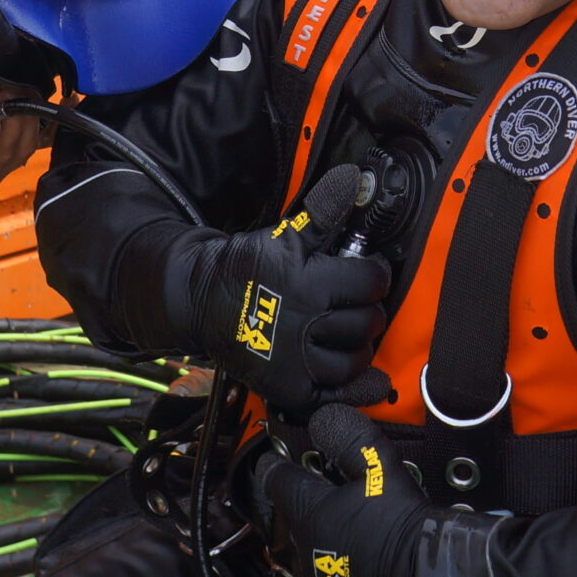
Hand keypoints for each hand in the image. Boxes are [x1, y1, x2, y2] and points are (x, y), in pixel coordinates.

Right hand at [169, 165, 390, 412]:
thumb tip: (351, 180)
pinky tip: (365, 380)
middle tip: (361, 305)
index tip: (371, 274)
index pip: (369, 282)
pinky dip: (354, 390)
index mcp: (308, 282)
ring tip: (353, 335)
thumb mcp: (285, 234)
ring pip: (354, 360)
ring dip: (361, 346)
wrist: (200, 298)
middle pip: (366, 323)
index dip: (376, 276)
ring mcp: (296, 361)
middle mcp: (305, 324)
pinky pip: (333, 396)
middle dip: (371, 311)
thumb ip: (324, 212)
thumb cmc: (247, 265)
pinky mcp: (287, 387)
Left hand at [251, 404, 432, 576]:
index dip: (276, 465)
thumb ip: (349, 437)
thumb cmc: (403, 525)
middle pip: (291, 517)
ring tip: (346, 534)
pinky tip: (350, 566)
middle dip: (306, 507)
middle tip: (331, 499)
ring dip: (317, 542)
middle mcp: (302, 547)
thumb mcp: (379, 466)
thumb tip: (326, 417)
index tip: (275, 462)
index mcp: (308, 511)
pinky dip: (329, 576)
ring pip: (303, 552)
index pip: (276, 479)